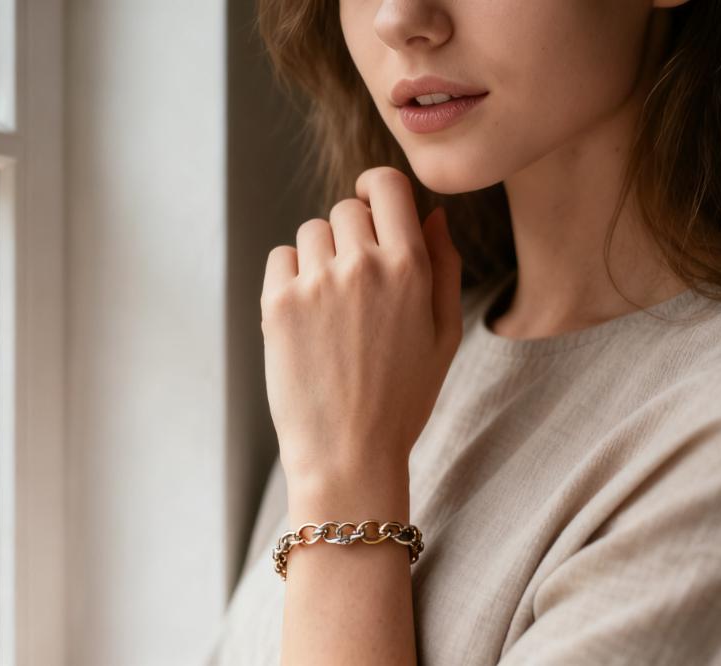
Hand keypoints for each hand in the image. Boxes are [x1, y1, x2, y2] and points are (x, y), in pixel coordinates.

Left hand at [260, 166, 462, 493]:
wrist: (347, 454)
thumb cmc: (401, 400)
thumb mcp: (444, 335)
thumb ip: (444, 267)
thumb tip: (435, 214)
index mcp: (409, 268)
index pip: (387, 187)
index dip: (377, 187)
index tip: (371, 201)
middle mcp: (361, 266)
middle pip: (346, 210)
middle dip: (352, 234)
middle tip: (356, 282)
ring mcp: (315, 283)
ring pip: (312, 232)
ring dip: (321, 256)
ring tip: (331, 308)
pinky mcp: (277, 303)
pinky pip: (281, 257)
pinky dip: (291, 276)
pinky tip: (306, 316)